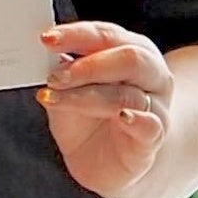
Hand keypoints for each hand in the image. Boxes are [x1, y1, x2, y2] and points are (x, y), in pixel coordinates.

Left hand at [40, 20, 173, 197]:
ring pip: (128, 94)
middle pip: (129, 58)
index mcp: (131, 52)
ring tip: (53, 100)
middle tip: (53, 77)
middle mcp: (151, 75)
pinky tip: (122, 117)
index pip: (107, 35)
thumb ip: (61, 73)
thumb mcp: (69, 91)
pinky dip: (137, 120)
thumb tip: (42, 56)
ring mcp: (156, 106)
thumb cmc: (90, 118)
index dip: (76, 35)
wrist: (109, 162)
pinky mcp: (153, 138)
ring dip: (86, 96)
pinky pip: (150, 126)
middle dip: (88, 66)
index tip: (46, 39)